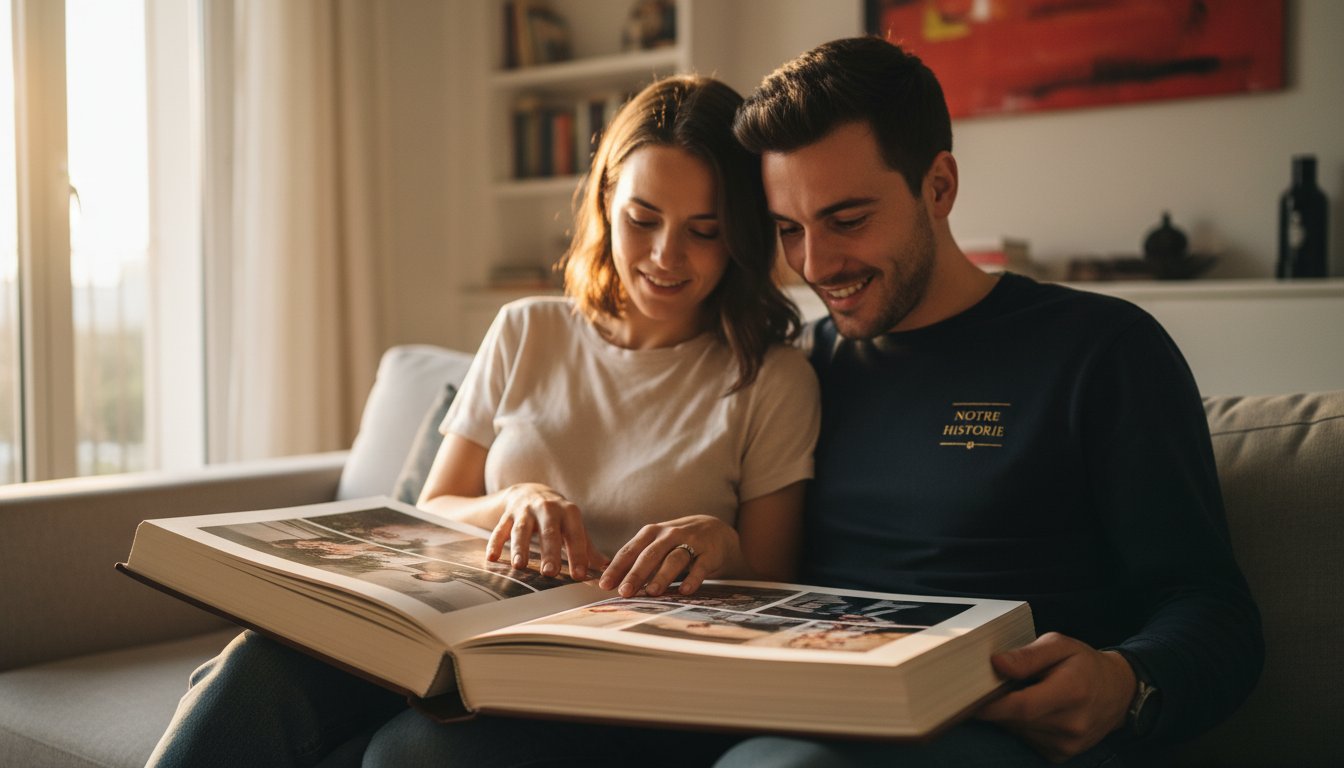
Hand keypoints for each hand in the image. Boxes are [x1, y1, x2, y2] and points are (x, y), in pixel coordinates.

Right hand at [486, 483, 605, 579]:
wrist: (530, 491)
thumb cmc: (558, 517)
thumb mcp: (574, 527)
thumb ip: (588, 548)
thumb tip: (608, 568)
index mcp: (568, 512)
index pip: (575, 535)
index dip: (577, 555)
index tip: (579, 575)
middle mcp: (547, 508)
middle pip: (548, 532)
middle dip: (549, 552)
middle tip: (550, 572)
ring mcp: (524, 511)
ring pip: (521, 529)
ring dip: (520, 547)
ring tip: (519, 566)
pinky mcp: (506, 515)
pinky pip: (499, 529)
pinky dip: (495, 543)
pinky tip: (492, 559)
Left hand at [598, 515, 740, 596]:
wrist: (715, 530)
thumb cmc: (677, 541)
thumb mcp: (656, 543)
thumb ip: (637, 559)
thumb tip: (611, 582)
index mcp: (651, 533)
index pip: (630, 551)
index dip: (617, 568)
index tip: (604, 584)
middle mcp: (669, 535)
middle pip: (650, 555)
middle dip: (636, 574)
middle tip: (624, 592)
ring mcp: (691, 542)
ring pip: (674, 559)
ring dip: (662, 576)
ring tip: (651, 593)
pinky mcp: (709, 553)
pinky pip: (700, 567)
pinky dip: (692, 579)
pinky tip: (685, 591)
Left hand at [976, 632, 1135, 761]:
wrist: (1118, 692)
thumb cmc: (1084, 664)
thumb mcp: (1059, 645)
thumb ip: (1028, 655)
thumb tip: (997, 663)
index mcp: (1071, 692)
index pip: (1023, 706)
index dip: (992, 705)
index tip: (969, 697)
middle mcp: (1071, 723)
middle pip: (1016, 720)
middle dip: (997, 705)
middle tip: (992, 687)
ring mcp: (1068, 743)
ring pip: (1018, 732)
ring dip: (1009, 716)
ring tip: (1022, 694)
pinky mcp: (1061, 754)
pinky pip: (1027, 740)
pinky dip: (1021, 726)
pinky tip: (1033, 711)